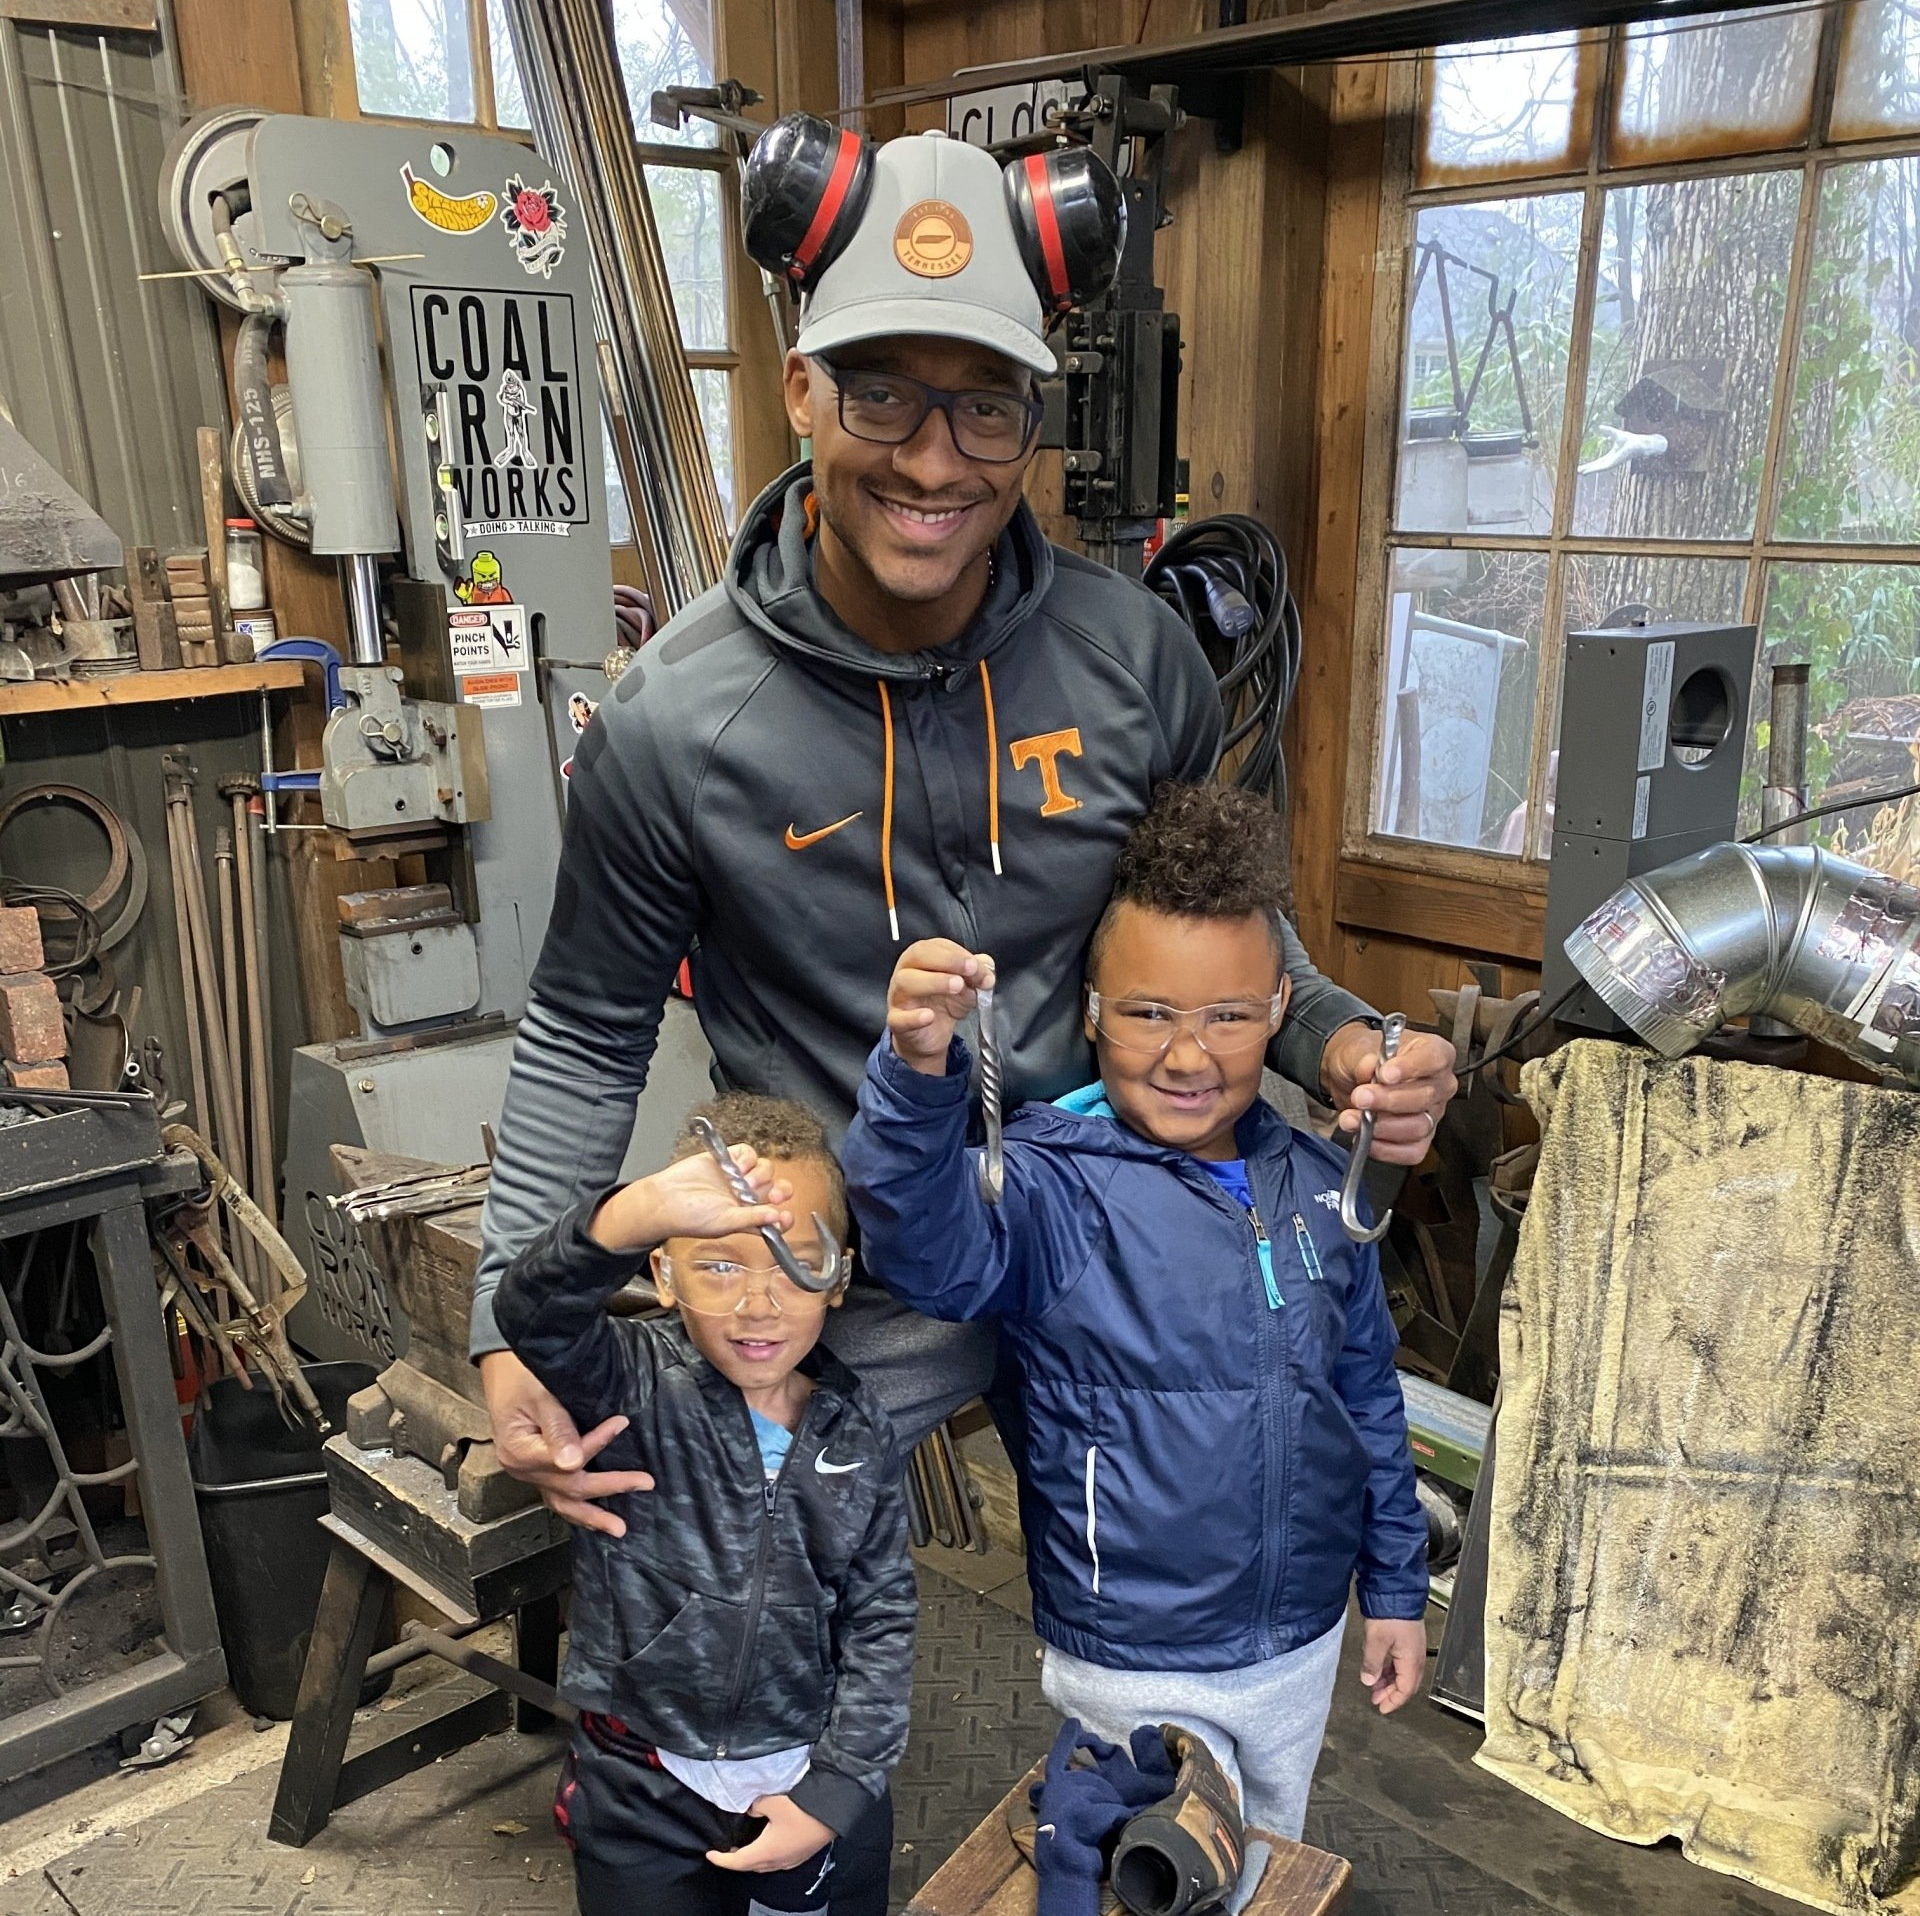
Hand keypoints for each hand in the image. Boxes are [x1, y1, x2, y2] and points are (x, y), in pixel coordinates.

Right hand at [480, 1350, 654, 1536]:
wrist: (502, 1367)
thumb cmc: (521, 1374)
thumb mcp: (539, 1396)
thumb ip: (557, 1428)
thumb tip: (574, 1462)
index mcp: (519, 1452)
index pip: (566, 1458)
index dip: (597, 1442)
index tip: (622, 1423)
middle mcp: (521, 1469)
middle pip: (568, 1487)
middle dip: (609, 1487)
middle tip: (644, 1484)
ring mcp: (526, 1472)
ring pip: (561, 1502)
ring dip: (591, 1516)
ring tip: (618, 1529)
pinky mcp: (534, 1469)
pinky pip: (557, 1495)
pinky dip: (577, 1507)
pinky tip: (595, 1517)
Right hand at [590, 1144, 793, 1252]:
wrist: (665, 1199)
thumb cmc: (689, 1218)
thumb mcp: (724, 1223)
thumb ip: (751, 1220)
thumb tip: (776, 1219)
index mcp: (747, 1217)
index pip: (776, 1218)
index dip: (785, 1217)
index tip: (787, 1216)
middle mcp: (746, 1198)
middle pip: (776, 1189)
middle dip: (780, 1190)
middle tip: (775, 1195)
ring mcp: (737, 1178)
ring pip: (765, 1169)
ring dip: (759, 1174)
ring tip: (741, 1182)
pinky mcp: (727, 1159)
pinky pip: (748, 1153)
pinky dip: (747, 1158)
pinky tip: (735, 1166)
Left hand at [706, 1794, 835, 1872]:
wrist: (831, 1814)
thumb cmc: (801, 1810)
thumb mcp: (773, 1802)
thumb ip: (756, 1806)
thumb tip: (751, 1811)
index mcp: (765, 1852)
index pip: (736, 1862)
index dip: (721, 1860)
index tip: (709, 1854)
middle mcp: (776, 1861)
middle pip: (749, 1866)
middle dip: (734, 1860)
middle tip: (724, 1850)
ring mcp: (789, 1861)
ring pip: (763, 1865)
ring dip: (750, 1859)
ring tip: (742, 1846)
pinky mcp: (798, 1856)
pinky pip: (774, 1862)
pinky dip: (763, 1857)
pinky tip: (765, 1844)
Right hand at [887, 938, 993, 1074]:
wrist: (930, 1036)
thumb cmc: (943, 1004)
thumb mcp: (966, 986)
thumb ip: (976, 973)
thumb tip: (986, 965)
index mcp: (922, 958)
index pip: (937, 946)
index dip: (959, 954)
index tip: (978, 965)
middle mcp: (906, 972)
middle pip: (918, 955)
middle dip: (947, 960)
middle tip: (970, 969)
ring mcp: (898, 996)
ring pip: (906, 982)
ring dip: (933, 981)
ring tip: (957, 986)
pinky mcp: (896, 1021)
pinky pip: (899, 1018)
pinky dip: (914, 1017)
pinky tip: (929, 1016)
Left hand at [1321, 1022, 1457, 1165]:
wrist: (1349, 1077)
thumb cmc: (1362, 1058)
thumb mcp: (1357, 1049)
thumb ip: (1363, 1058)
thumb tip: (1370, 1066)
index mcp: (1433, 1051)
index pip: (1433, 1058)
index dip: (1410, 1068)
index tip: (1385, 1074)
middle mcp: (1439, 1083)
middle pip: (1425, 1096)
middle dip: (1388, 1100)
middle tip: (1360, 1097)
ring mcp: (1433, 1113)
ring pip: (1419, 1126)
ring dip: (1382, 1126)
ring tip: (1352, 1118)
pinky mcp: (1422, 1138)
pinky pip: (1412, 1151)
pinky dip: (1385, 1148)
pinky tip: (1365, 1137)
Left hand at [1359, 1617, 1427, 1713]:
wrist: (1397, 1592)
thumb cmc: (1388, 1616)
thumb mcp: (1376, 1640)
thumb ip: (1372, 1663)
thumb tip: (1368, 1682)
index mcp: (1412, 1661)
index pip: (1405, 1689)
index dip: (1394, 1701)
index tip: (1381, 1708)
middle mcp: (1416, 1657)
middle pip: (1406, 1683)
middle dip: (1391, 1694)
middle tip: (1375, 1700)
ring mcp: (1413, 1648)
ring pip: (1403, 1673)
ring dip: (1389, 1682)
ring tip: (1373, 1686)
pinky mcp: (1408, 1640)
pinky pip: (1401, 1663)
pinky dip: (1390, 1670)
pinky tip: (1379, 1670)